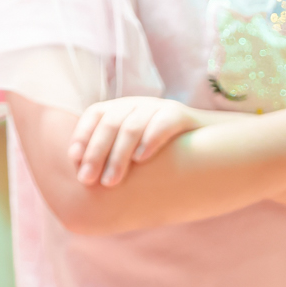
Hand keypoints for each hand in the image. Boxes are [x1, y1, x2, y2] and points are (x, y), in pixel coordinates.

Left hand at [66, 96, 205, 186]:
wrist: (211, 143)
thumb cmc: (163, 153)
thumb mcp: (133, 152)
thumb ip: (111, 157)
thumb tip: (80, 179)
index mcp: (122, 108)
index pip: (95, 114)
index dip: (82, 135)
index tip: (74, 161)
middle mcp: (137, 105)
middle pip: (109, 123)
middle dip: (95, 153)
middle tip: (88, 181)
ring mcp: (159, 107)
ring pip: (132, 125)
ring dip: (118, 155)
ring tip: (111, 181)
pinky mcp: (181, 114)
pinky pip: (162, 122)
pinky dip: (149, 139)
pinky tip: (141, 159)